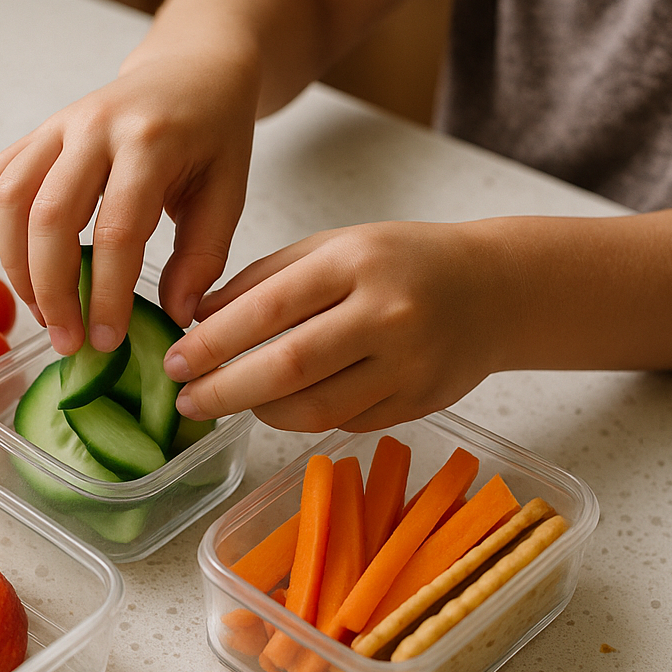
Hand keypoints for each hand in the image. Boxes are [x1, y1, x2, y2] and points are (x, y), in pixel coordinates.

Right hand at [0, 51, 257, 354]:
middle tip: (67, 340)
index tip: (107, 340)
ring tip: (43, 311)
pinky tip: (24, 266)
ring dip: (16, 266)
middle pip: (49, 217)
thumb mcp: (228, 193)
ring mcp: (58, 125)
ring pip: (9, 199)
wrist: (190, 70)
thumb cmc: (213, 135)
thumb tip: (173, 316)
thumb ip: (203, 256)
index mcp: (151, 141)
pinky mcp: (36, 132)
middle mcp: (95, 126)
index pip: (118, 230)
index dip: (108, 294)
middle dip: (51, 291)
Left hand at [164, 220, 506, 431]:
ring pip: (314, 409)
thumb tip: (197, 317)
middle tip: (186, 398)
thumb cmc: (400, 262)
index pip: (268, 310)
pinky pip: (343, 423)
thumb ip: (263, 280)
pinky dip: (301, 419)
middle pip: (287, 368)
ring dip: (259, 411)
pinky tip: (281, 405)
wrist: (497, 290)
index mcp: (356, 263)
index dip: (212, 343)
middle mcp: (387, 314)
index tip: (174, 360)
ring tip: (230, 401)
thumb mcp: (332, 248)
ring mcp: (409, 365)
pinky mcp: (420, 404)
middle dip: (224, 389)